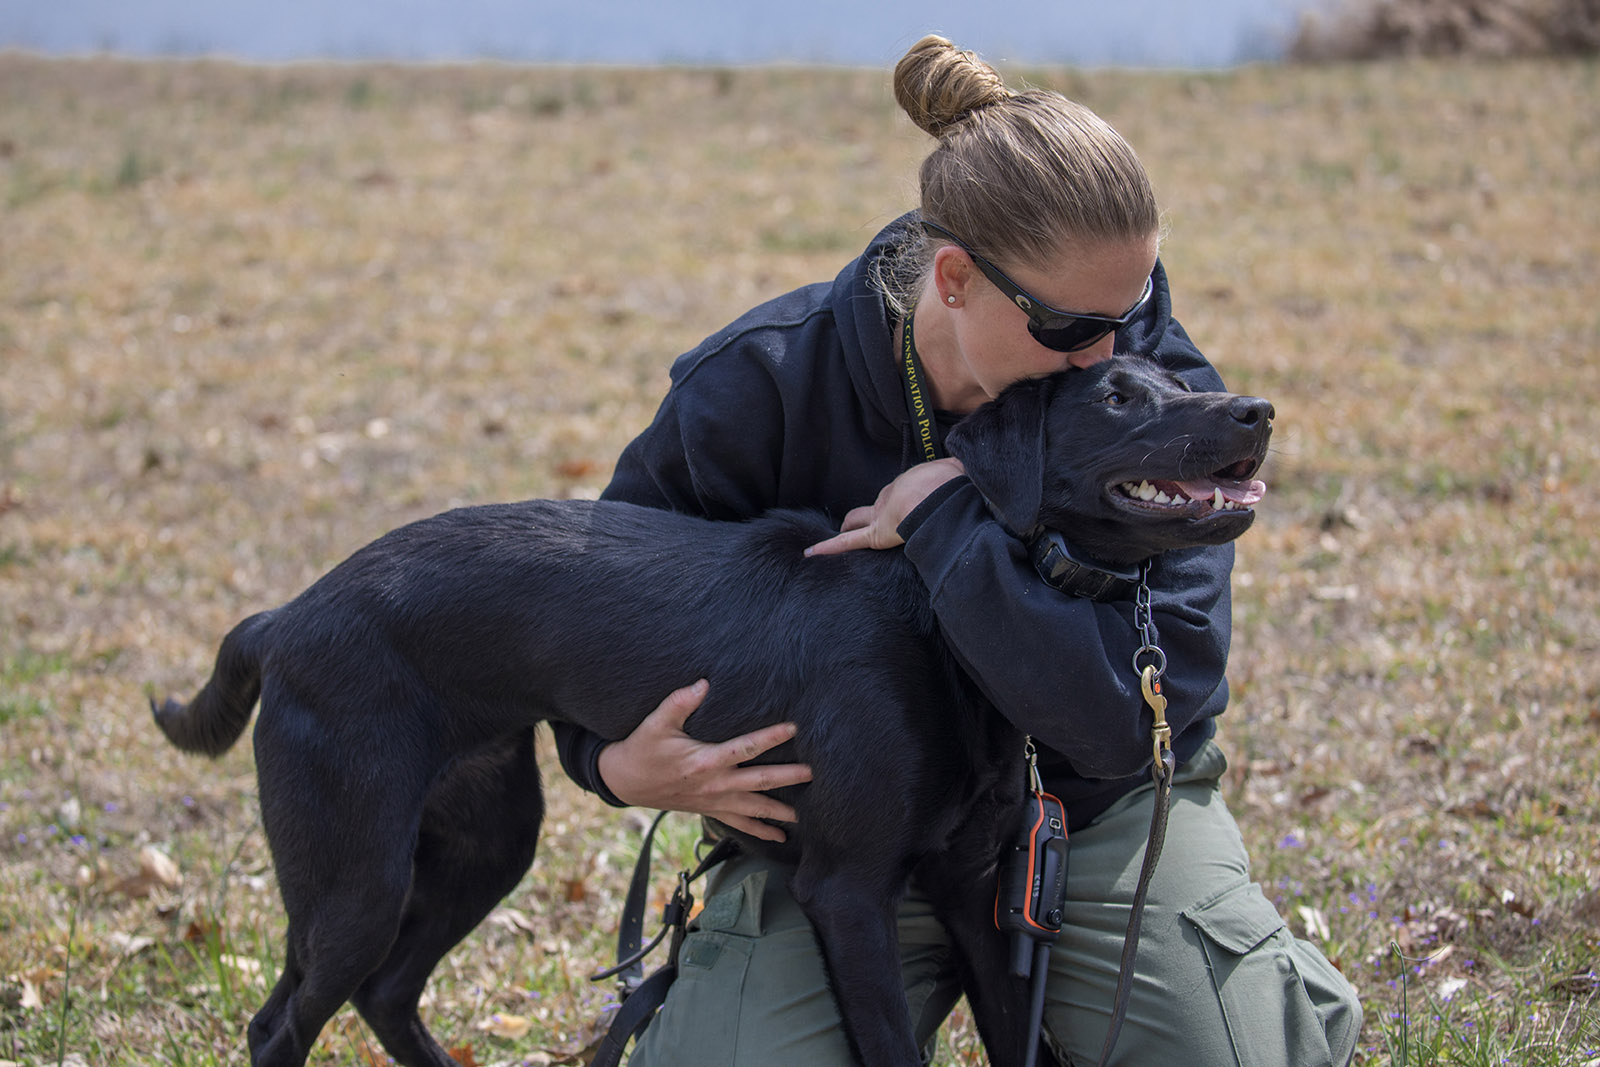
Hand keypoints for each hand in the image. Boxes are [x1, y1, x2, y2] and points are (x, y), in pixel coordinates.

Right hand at [596, 679, 813, 842]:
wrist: (626, 781)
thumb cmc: (642, 748)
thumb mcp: (656, 722)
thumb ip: (679, 702)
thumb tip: (703, 683)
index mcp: (704, 761)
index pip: (745, 747)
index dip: (770, 737)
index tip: (794, 728)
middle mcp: (714, 784)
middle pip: (758, 781)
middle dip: (787, 777)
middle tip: (813, 774)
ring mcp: (713, 801)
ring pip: (754, 808)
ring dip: (780, 812)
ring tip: (806, 815)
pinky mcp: (710, 809)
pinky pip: (739, 825)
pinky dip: (761, 831)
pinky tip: (780, 837)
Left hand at [805, 458, 964, 555]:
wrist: (945, 494)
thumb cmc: (956, 484)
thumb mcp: (960, 477)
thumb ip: (963, 479)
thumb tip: (981, 479)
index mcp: (915, 485)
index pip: (901, 493)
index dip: (898, 500)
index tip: (903, 504)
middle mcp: (895, 498)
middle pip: (876, 505)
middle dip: (870, 511)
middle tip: (864, 518)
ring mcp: (883, 515)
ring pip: (858, 522)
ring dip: (850, 526)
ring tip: (838, 534)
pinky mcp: (876, 535)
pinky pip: (848, 541)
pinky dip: (830, 546)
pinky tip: (812, 551)